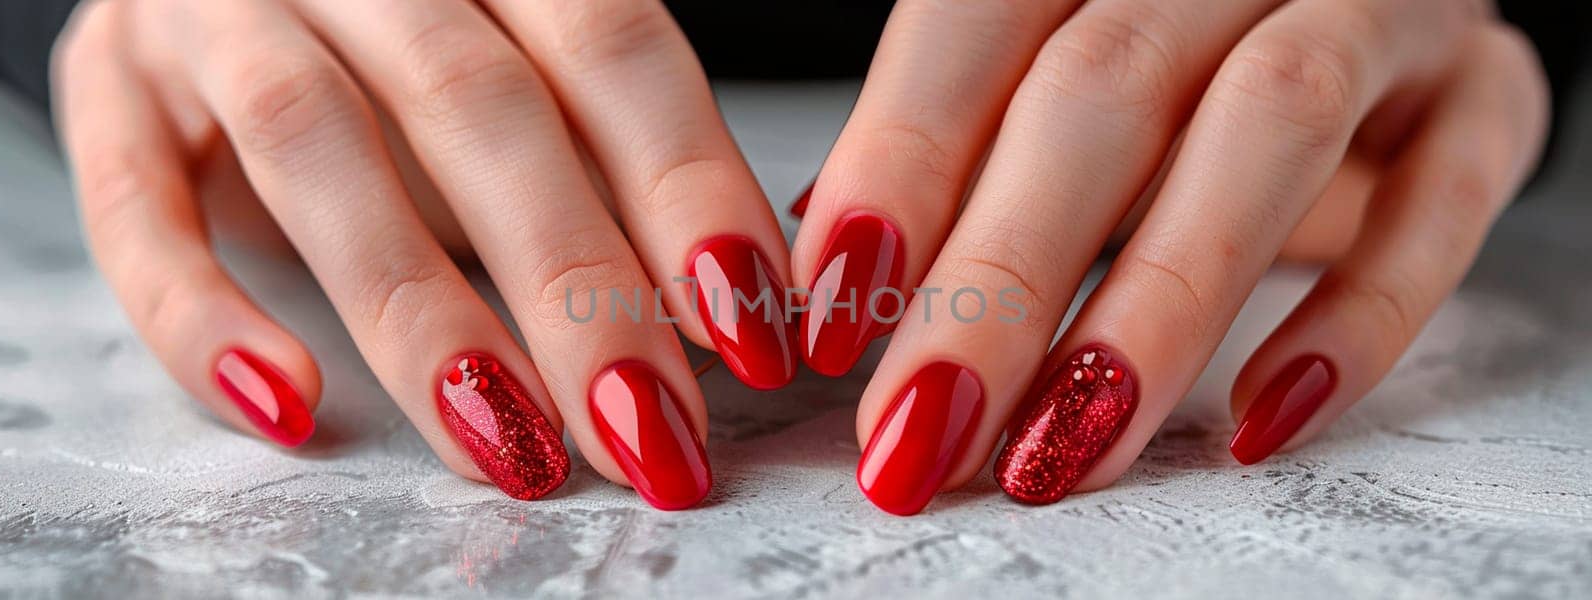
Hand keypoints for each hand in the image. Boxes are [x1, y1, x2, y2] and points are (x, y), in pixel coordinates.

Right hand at [54, 0, 798, 508]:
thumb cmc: (407, 50)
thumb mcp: (523, 77)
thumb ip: (608, 162)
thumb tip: (726, 302)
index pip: (609, 45)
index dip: (686, 187)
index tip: (752, 326)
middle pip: (476, 105)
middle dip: (575, 282)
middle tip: (650, 427)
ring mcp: (214, 12)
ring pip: (315, 146)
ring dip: (422, 318)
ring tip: (514, 448)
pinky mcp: (111, 90)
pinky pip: (139, 208)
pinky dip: (204, 317)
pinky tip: (291, 404)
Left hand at [790, 0, 1548, 513]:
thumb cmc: (1178, 52)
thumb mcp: (1050, 73)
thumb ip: (957, 144)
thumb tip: (832, 265)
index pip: (973, 24)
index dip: (897, 167)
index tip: (831, 315)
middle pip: (1103, 89)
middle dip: (1002, 274)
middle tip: (923, 421)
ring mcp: (1377, 7)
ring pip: (1270, 126)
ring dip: (1157, 307)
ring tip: (1064, 447)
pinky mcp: (1484, 94)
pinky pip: (1442, 201)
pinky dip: (1355, 322)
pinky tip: (1261, 417)